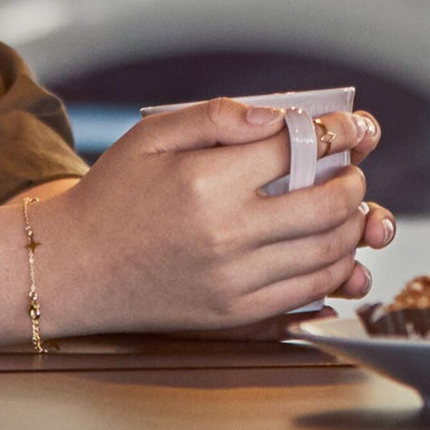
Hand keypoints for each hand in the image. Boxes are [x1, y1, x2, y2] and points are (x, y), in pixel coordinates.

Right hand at [41, 99, 394, 331]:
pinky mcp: (234, 315)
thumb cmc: (114, 194)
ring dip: (352, 226)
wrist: (75, 268)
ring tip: (349, 207)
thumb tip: (277, 116)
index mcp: (207, 182)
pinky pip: (308, 293)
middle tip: (353, 169)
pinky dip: (334, 268)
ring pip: (328, 253)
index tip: (350, 126)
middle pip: (328, 206)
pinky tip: (331, 247)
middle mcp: (226, 235)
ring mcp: (233, 282)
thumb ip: (217, 115)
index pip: (298, 150)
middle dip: (354, 181)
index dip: (336, 132)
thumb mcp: (153, 135)